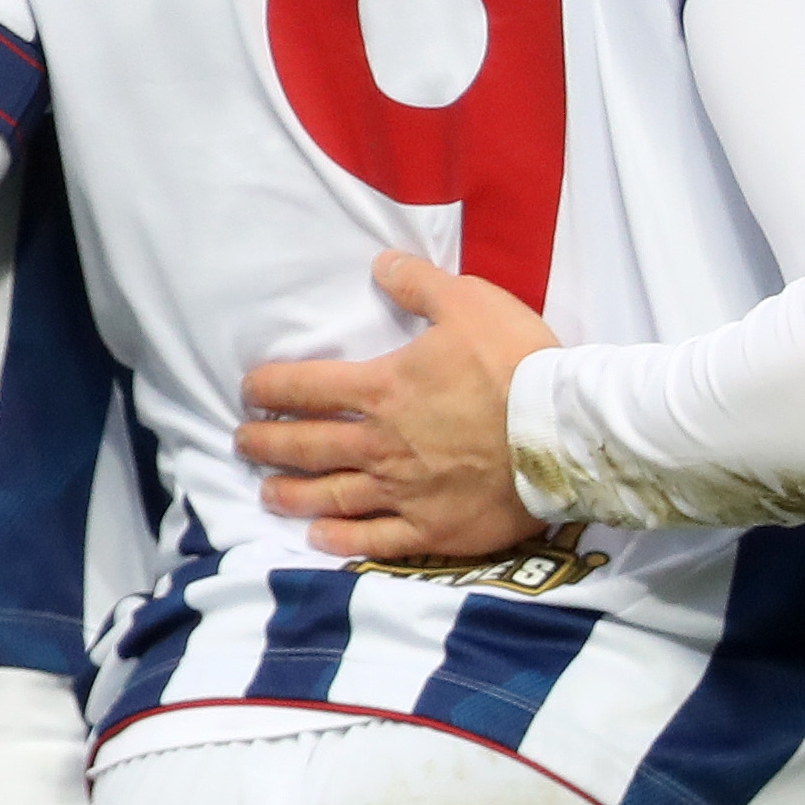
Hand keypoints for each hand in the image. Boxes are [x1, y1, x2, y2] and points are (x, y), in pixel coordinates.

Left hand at [235, 253, 564, 562]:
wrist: (562, 433)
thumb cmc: (516, 363)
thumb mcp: (469, 302)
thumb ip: (420, 284)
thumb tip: (381, 265)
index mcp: (383, 389)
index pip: (306, 388)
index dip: (269, 389)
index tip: (249, 392)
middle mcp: (380, 444)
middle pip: (306, 446)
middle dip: (266, 443)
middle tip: (242, 443)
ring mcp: (404, 491)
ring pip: (330, 496)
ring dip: (291, 494)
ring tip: (267, 494)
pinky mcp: (432, 529)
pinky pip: (375, 539)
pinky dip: (342, 540)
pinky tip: (319, 538)